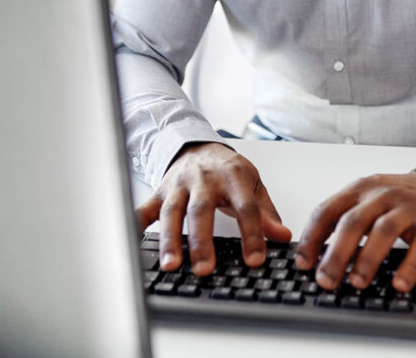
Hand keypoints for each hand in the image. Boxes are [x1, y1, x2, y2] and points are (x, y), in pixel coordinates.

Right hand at [135, 142, 290, 275]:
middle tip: (205, 269)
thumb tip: (282, 236)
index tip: (255, 259)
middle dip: (202, 241)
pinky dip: (136, 224)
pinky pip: (144, 208)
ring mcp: (179, 185)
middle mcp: (204, 180)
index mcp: (233, 177)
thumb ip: (266, 212)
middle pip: (201, 210)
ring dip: (170, 239)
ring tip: (171, 265)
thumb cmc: (228, 170)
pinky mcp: (159, 191)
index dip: (252, 233)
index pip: (245, 207)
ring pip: (171, 212)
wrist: (198, 147)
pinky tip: (132, 242)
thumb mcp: (253, 186)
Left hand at [295, 172, 415, 293]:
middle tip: (325, 280)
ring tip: (357, 282)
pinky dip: (409, 267)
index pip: (327, 211)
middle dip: (336, 254)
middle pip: (353, 222)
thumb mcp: (365, 199)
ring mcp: (407, 209)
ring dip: (367, 259)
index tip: (303, 263)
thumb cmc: (396, 198)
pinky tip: (399, 284)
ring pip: (383, 231)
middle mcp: (381, 196)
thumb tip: (314, 256)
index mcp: (359, 189)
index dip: (311, 238)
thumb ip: (342, 220)